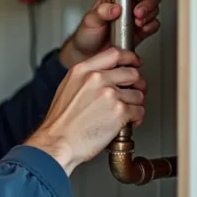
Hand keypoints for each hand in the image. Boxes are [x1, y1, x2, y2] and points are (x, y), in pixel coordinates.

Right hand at [25, 48, 146, 175]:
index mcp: (82, 70)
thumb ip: (85, 78)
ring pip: (138, 94)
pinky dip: (136, 118)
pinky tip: (126, 122)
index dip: (130, 57)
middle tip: (135, 91)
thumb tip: (103, 76)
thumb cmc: (60, 122)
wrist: (57, 143)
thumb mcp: (67, 88)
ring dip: (135, 104)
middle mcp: (97, 79)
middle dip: (137, 84)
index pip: (114, 53)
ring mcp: (109, 94)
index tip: (135, 62)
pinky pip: (139, 111)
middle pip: (132, 73)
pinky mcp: (119, 112)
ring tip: (126, 112)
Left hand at [59, 0, 161, 67]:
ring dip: (148, 9)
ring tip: (137, 19)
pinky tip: (142, 28)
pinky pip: (154, 23)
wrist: (91, 56)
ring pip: (153, 3)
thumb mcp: (89, 20)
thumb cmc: (87, 35)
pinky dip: (151, 24)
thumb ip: (100, 11)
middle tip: (137, 2)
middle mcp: (126, 2)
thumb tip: (115, 7)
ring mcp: (135, 15)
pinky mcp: (141, 29)